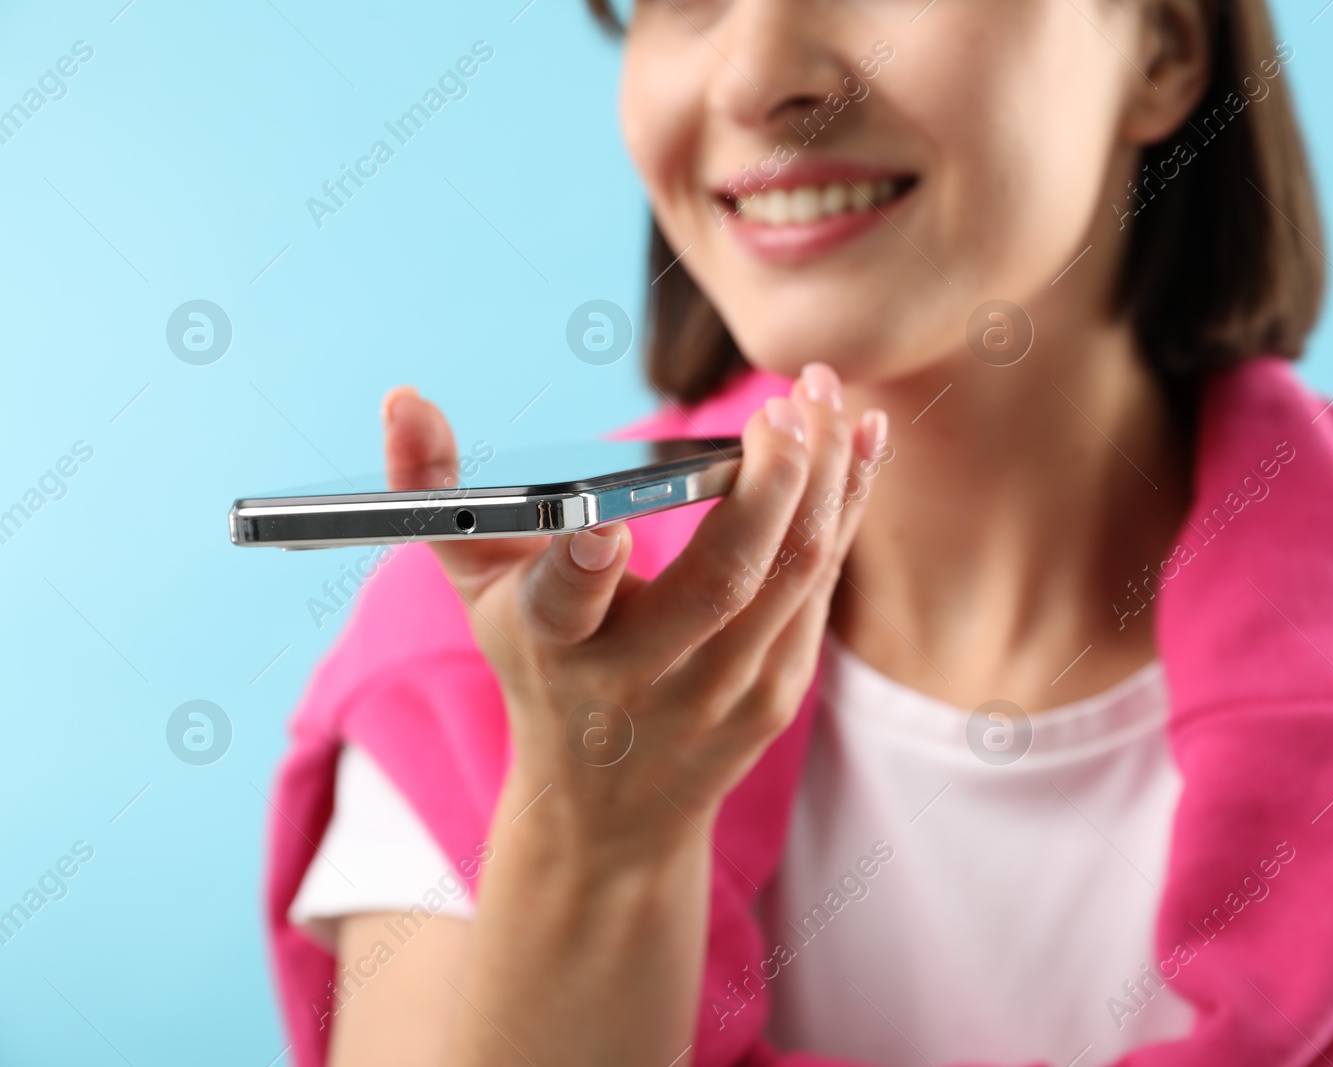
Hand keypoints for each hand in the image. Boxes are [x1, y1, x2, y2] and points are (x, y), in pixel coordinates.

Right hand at [382, 365, 887, 848]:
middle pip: (721, 584)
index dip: (582, 567)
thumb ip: (438, 495)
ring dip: (825, 482)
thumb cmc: (537, 673)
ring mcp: (718, 696)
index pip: (562, 609)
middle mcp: (639, 681)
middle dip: (767, 486)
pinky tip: (860, 445)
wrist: (609, 815)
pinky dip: (845, 512)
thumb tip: (401, 395)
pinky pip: (819, 590)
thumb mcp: (477, 593)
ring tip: (831, 399)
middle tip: (790, 402)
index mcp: (554, 649)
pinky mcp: (775, 699)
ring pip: (791, 578)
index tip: (606, 519)